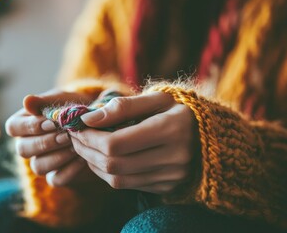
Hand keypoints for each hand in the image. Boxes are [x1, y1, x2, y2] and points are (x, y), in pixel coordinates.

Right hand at [5, 89, 92, 185]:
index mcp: (23, 124)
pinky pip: (56, 179)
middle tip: (66, 135)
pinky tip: (82, 158)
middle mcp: (27, 145)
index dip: (30, 126)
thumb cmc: (72, 109)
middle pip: (23, 149)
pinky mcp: (56, 177)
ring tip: (75, 145)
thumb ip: (43, 102)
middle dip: (46, 142)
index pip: (13, 127)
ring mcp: (41, 163)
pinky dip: (70, 169)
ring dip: (58, 156)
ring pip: (38, 166)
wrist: (96, 124)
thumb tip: (26, 101)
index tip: (52, 122)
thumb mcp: (61, 100)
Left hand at [69, 92, 197, 193]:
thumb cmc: (179, 111)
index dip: (89, 137)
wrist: (211, 135)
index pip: (116, 143)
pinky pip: (127, 185)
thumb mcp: (157, 99)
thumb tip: (88, 118)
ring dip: (93, 163)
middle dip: (86, 150)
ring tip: (85, 146)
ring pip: (117, 179)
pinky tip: (101, 158)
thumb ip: (123, 106)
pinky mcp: (166, 187)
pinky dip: (107, 173)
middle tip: (75, 135)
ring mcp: (171, 176)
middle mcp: (174, 158)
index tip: (77, 126)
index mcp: (172, 129)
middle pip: (113, 163)